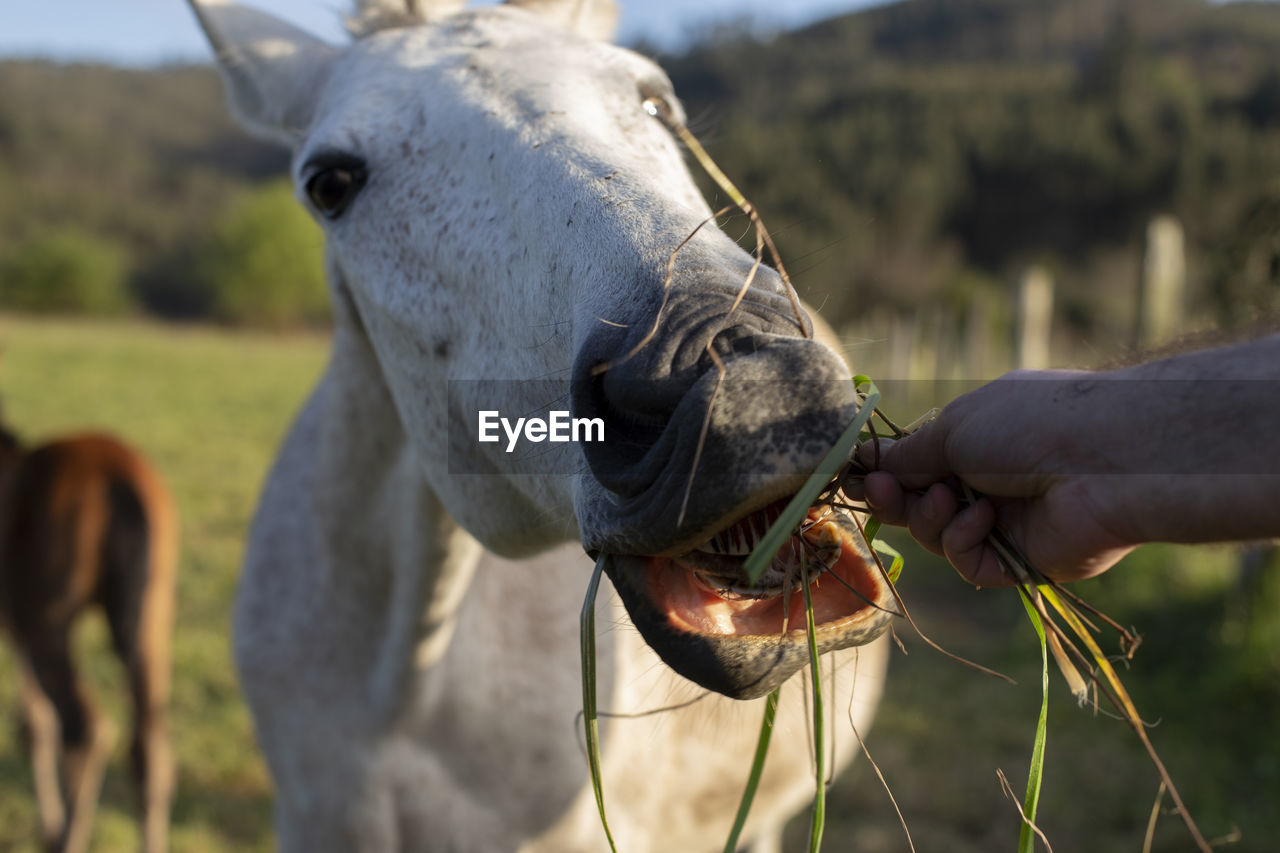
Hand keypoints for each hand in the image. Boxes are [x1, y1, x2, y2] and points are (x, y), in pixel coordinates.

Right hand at [856, 372, 1136, 586]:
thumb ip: (908, 455)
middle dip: (896, 499)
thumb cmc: (1028, 424)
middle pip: (921, 504)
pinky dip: (964, 541)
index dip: (886, 473)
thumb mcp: (954, 429)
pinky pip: (970, 562)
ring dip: (931, 518)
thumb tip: (867, 462)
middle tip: (877, 491)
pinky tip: (981, 519)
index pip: (918, 465)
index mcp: (979, 440)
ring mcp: (1007, 522)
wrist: (1102, 459)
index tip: (859, 475)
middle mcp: (992, 481)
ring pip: (939, 535)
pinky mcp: (1022, 561)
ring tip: (947, 498)